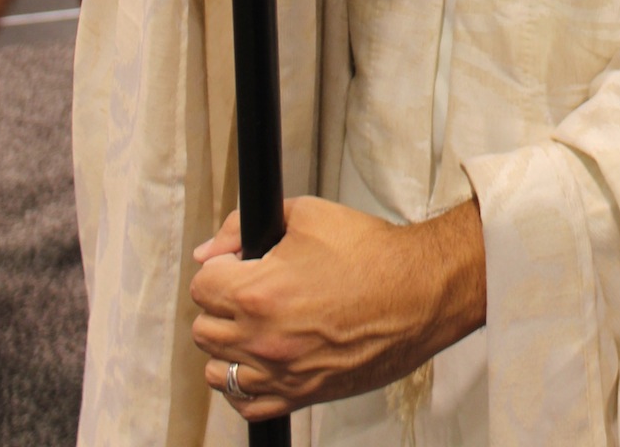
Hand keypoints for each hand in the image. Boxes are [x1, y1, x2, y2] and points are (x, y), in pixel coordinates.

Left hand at [190, 195, 485, 419]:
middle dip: (220, 303)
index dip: (219, 267)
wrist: (418, 292)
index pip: (201, 286)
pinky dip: (245, 383)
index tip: (238, 262)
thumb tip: (208, 249)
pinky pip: (246, 404)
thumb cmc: (371, 254)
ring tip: (256, 323)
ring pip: (217, 370)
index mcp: (259, 293)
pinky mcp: (300, 396)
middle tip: (249, 287)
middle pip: (203, 329)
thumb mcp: (308, 215)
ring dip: (228, 344)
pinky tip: (263, 358)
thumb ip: (245, 225)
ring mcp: (280, 374)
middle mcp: (262, 340)